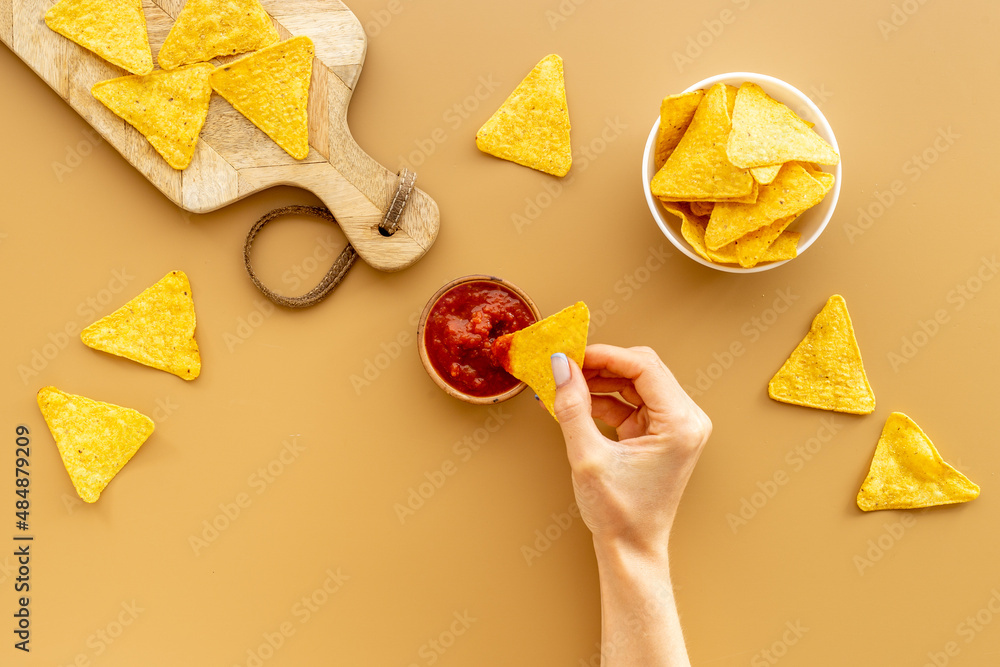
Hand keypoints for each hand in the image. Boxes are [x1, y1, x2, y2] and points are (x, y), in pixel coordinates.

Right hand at [550, 344, 710, 558]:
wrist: (632, 549)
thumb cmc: (619, 513)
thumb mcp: (587, 457)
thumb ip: (573, 406)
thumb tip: (561, 366)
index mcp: (681, 424)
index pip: (644, 367)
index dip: (605, 355)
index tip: (572, 353)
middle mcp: (687, 420)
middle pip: (643, 369)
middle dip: (602, 364)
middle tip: (566, 366)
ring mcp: (677, 426)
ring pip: (637, 382)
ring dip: (601, 380)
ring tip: (568, 385)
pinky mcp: (662, 432)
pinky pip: (633, 401)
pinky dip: (606, 398)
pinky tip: (579, 402)